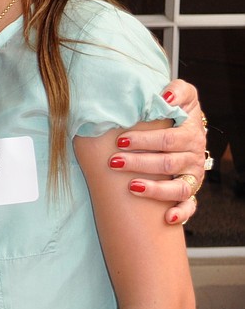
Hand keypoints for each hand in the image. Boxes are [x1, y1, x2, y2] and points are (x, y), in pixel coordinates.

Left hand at [108, 80, 206, 223]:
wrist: (186, 131)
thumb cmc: (176, 113)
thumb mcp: (183, 96)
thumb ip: (177, 90)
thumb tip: (165, 97)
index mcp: (191, 132)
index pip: (169, 138)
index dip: (145, 140)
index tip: (121, 140)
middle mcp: (195, 155)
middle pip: (168, 162)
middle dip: (140, 162)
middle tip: (115, 161)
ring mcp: (193, 175)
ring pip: (178, 187)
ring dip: (155, 189)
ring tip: (131, 186)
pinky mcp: (192, 192)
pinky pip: (190, 206)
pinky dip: (181, 213)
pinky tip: (166, 218)